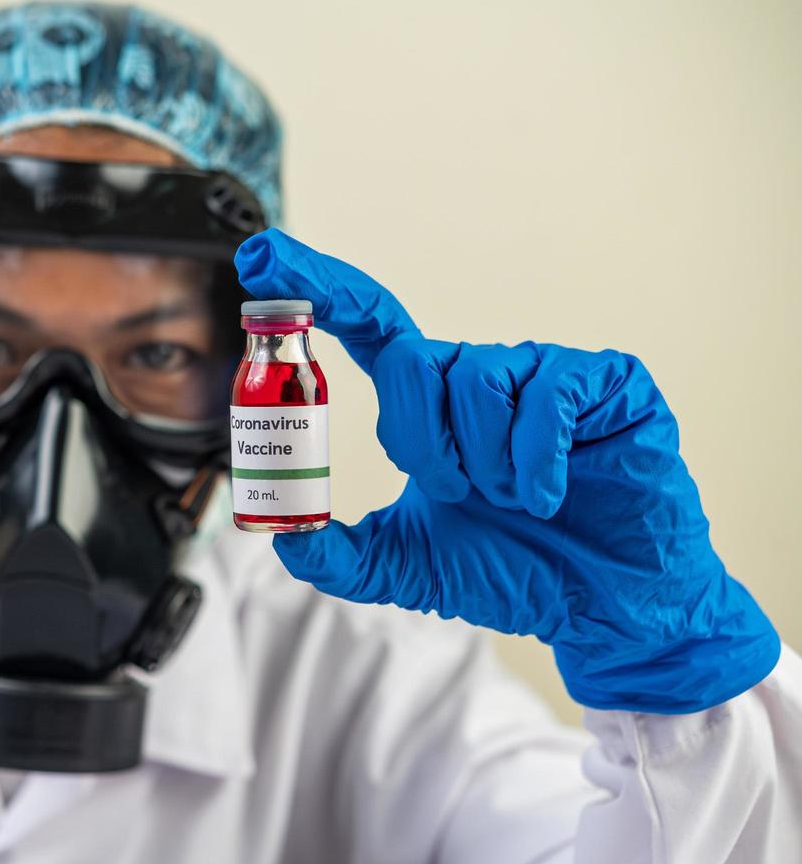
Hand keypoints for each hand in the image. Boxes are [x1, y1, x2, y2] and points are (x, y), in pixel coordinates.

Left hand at [236, 228, 778, 713]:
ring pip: (473, 382)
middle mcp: (477, 373)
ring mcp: (540, 371)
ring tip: (513, 500)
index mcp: (428, 400)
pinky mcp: (602, 380)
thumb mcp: (406, 566)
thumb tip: (284, 535)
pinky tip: (551, 495)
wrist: (603, 605)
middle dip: (422, 444)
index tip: (260, 258)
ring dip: (483, 464)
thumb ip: (339, 555)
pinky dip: (536, 463)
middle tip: (460, 493)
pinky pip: (545, 398)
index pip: (364, 324)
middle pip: (410, 361)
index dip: (315, 286)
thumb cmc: (512, 568)